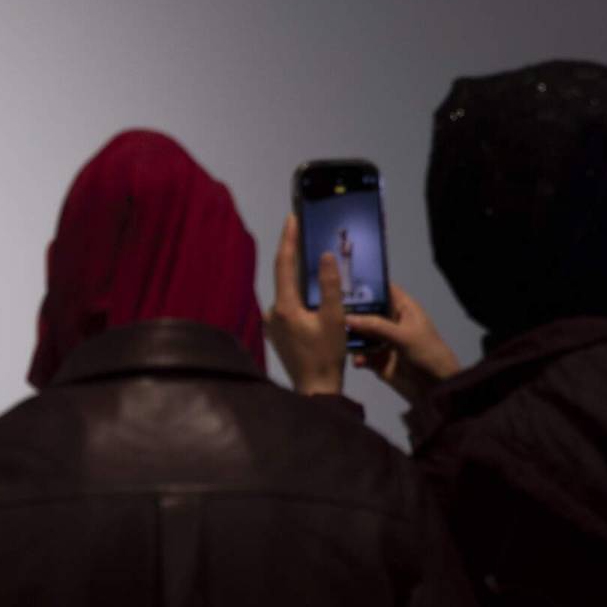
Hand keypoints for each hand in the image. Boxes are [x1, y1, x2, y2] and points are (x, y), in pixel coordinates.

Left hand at [265, 213, 346, 395]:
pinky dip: (299, 296)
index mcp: (284, 307)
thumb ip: (330, 286)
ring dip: (300, 279)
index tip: (291, 218)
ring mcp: (271, 323)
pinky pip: (288, 306)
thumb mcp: (335, 318)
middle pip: (284, 277)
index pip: (284, 264)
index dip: (288, 239)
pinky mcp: (276, 332)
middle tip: (305, 232)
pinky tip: (313, 294)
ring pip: (287, 292)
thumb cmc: (327, 356)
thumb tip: (325, 257)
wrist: (315, 388)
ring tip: (314, 260)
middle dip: (295, 255)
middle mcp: (271, 312)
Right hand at [345, 282, 460, 406]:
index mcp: (403, 309)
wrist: (436, 387)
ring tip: (337, 338)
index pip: (384, 290)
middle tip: (328, 310)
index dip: (367, 283)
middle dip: (351, 312)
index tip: (342, 280)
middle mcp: (391, 322)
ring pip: (361, 333)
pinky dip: (357, 357)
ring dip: (351, 337)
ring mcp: (383, 342)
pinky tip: (357, 362)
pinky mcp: (378, 360)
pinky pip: (362, 355)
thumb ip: (375, 325)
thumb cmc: (427, 353)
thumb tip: (346, 318)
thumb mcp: (403, 335)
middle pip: (367, 311)